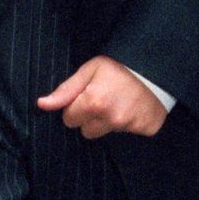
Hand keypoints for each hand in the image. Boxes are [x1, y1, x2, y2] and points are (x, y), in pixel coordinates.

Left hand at [37, 55, 166, 139]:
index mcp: (93, 102)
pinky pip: (126, 133)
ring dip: (107, 121)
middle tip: (102, 99)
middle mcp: (110, 118)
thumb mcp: (90, 70)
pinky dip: (127, 123)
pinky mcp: (144, 129)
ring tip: (118, 102)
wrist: (156, 68)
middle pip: (85, 131)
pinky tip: (131, 108)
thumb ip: (66, 90)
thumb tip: (42, 104)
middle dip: (89, 118)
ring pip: (105, 133)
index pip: (69, 120)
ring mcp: (128, 126)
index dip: (75, 107)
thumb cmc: (119, 66)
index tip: (86, 96)